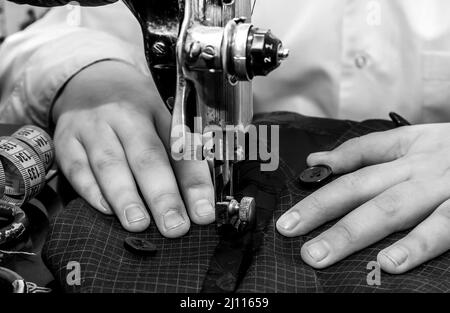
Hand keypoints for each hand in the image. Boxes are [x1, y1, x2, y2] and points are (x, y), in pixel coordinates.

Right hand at [53, 61, 214, 236]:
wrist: (90, 82)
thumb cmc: (133, 111)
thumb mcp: (161, 122)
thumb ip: (178, 159)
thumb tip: (198, 203)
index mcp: (159, 113)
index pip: (182, 150)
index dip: (195, 184)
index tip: (204, 213)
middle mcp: (127, 117)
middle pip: (147, 156)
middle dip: (162, 195)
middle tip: (174, 226)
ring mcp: (94, 127)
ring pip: (110, 164)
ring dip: (126, 197)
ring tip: (139, 224)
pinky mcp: (66, 140)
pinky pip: (77, 168)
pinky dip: (91, 191)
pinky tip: (105, 209)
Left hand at [277, 124, 449, 273]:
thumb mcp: (418, 138)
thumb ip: (368, 149)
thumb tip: (319, 160)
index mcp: (409, 148)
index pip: (355, 160)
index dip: (320, 183)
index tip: (290, 212)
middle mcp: (421, 166)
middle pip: (361, 187)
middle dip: (321, 211)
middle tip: (290, 233)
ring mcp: (445, 188)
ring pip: (391, 209)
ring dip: (352, 232)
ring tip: (320, 254)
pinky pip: (442, 228)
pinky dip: (415, 246)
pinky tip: (389, 263)